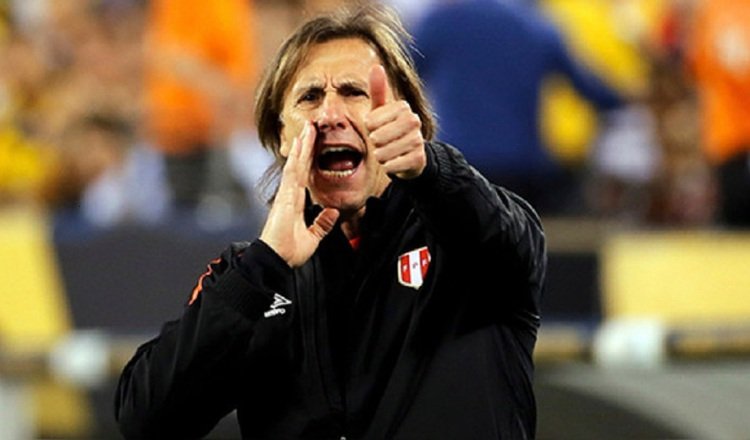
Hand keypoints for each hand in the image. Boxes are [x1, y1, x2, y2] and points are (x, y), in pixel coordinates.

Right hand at [259, 122, 339, 266]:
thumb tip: (333, 212)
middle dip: (306, 145)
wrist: (277, 260)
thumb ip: (322, 224)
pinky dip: (296, 158)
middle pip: (300, 165)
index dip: (309, 158)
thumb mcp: (313, 237)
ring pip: (296, 164)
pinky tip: (299, 145)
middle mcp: (290, 194)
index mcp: (296, 202)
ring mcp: (286, 194)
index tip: (313, 142)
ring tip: (308, 128)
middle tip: (311, 126)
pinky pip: (292, 174)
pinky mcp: (284, 197)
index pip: (305, 174)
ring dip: (302, 146)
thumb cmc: (289, 252)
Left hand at [366, 65, 425, 179]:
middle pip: (376, 138)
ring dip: (381, 156)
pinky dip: (389, 167)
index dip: (369, 129)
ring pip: (383, 153)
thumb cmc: (390, 129)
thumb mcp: (382, 111)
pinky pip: (391, 166)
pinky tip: (396, 162)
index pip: (369, 122)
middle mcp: (413, 120)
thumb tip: (376, 66)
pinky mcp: (419, 158)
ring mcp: (418, 139)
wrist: (412, 155)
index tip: (378, 128)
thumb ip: (378, 90)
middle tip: (384, 142)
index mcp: (402, 106)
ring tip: (389, 152)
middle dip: (375, 144)